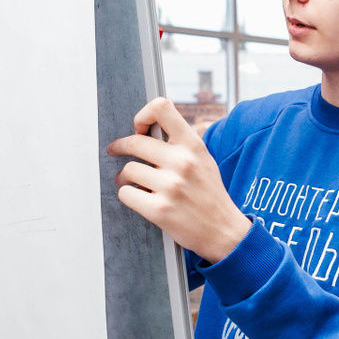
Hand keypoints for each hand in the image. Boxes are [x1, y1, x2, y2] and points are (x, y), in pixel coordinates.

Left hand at [106, 98, 251, 262]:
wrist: (223, 230)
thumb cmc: (209, 194)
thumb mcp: (203, 159)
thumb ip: (180, 143)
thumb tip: (146, 130)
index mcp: (193, 145)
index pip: (161, 108)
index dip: (142, 115)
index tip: (139, 128)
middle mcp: (182, 162)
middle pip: (134, 141)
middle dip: (119, 147)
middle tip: (115, 150)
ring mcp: (171, 186)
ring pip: (128, 170)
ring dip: (124, 176)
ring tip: (128, 181)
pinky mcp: (159, 209)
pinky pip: (126, 194)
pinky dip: (127, 195)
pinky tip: (137, 197)